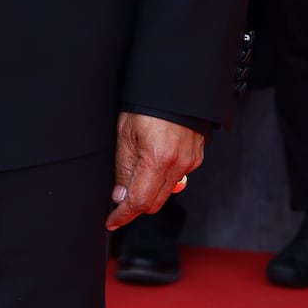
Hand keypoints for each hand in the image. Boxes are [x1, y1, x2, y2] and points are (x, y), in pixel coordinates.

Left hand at [106, 113, 203, 231]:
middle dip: (135, 206)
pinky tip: (151, 167)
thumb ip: (123, 168)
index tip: (112, 221)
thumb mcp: (125, 134)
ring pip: (167, 192)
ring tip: (133, 180)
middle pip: (155, 202)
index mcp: (158, 159)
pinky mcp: (196, 156)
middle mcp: (179, 164)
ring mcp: (190, 161)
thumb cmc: (147, 104)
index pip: (140, 201)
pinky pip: (177, 178)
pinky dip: (162, 180)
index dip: (123, 215)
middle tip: (118, 202)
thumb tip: (120, 196)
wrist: (175, 86)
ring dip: (149, 193)